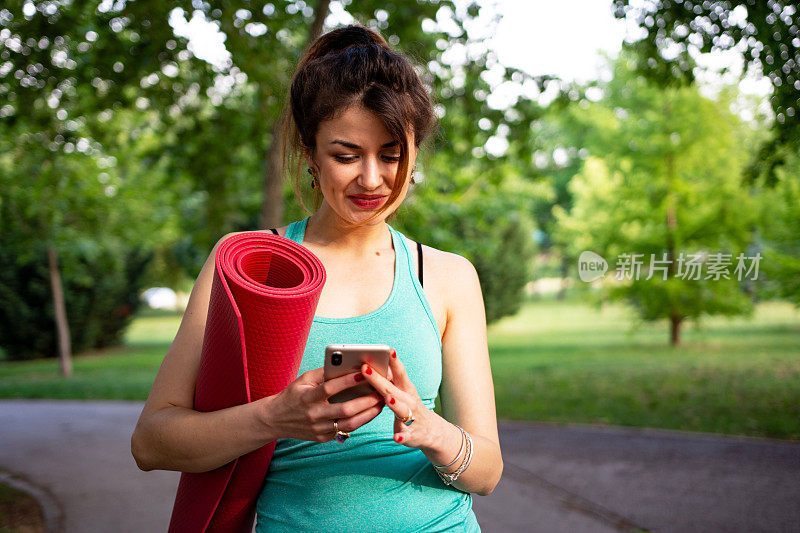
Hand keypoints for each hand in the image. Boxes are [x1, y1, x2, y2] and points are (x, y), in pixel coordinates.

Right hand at [262, 367, 384, 441]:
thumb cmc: (293, 395)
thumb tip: (345, 363)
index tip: (363, 373)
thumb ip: (323, 372)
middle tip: (381, 391)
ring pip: (349, 424)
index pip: (330, 388)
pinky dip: (359, 421)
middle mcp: (313, 415)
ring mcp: (318, 429)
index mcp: (307, 397)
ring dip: (368, 414)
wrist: (275, 419)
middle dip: (366, 401)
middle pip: (345, 410)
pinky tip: (369, 412)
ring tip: (380, 404)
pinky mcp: (322, 438)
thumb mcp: (303, 380)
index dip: (347, 381)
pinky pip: (345, 430)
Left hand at [360, 350, 456, 459]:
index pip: (399, 372)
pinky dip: (402, 436)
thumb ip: (391, 379)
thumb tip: (376, 361)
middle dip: (378, 379)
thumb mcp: (403, 391)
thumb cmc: (410, 407)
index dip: (394, 361)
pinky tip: (396, 437)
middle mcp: (409, 401)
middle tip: (365, 368)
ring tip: (388, 398)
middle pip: (392, 389)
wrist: (431, 431)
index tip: (388, 350)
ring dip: (396, 404)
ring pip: (402, 410)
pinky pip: (406, 435)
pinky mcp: (411, 434)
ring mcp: (411, 417)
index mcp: (406, 389)